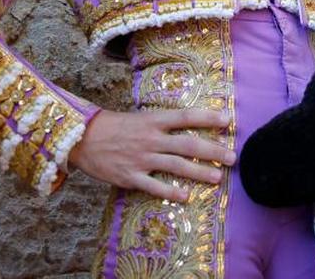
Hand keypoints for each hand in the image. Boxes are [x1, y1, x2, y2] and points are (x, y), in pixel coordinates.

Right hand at [69, 108, 235, 202]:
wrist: (82, 138)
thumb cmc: (114, 126)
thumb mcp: (139, 118)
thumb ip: (162, 124)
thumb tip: (187, 125)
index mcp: (153, 121)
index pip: (185, 117)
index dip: (207, 118)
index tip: (227, 120)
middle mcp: (150, 139)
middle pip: (188, 145)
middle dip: (212, 151)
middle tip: (232, 157)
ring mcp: (141, 158)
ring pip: (176, 166)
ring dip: (199, 172)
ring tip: (218, 177)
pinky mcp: (130, 177)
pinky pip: (154, 186)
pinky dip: (170, 191)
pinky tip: (186, 197)